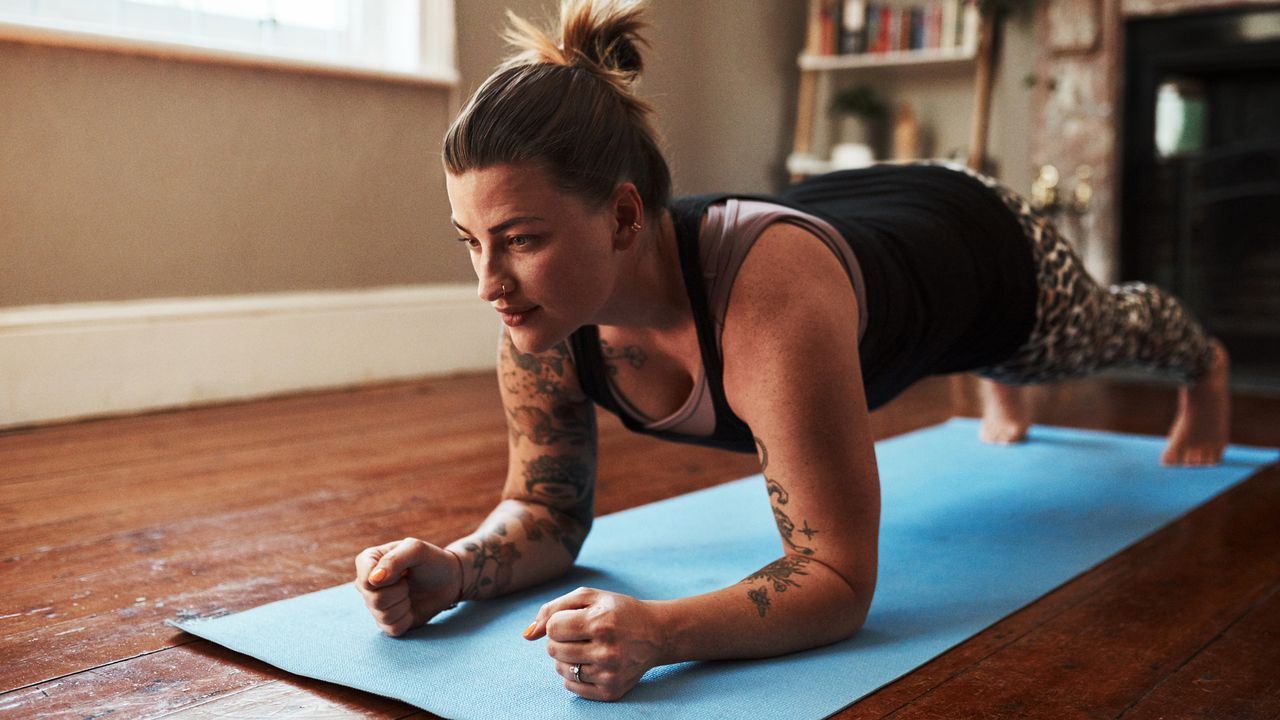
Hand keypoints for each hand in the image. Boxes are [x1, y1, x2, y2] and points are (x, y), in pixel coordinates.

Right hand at [353, 537, 462, 635]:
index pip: (364, 580)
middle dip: (400, 591)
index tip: (403, 571)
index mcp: (367, 561)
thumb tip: (373, 579)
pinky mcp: (387, 622)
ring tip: (410, 592)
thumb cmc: (431, 560)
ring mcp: (375, 605)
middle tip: (409, 581)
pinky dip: (407, 619)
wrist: (449, 580)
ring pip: (382, 616)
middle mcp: (367, 584)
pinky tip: (411, 607)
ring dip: (404, 604)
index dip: (387, 579)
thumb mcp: (417, 550)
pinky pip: (392, 629)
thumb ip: (394, 559)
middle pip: (374, 599)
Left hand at [523, 587, 669, 700]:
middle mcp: (606, 651)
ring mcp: (609, 674)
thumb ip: (553, 608)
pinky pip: (571, 687)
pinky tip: (590, 663)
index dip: (558, 623)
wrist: (656, 634)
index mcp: (600, 622)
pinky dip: (573, 675)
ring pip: (560, 670)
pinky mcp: (611, 691)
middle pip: (553, 650)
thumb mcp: (589, 597)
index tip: (573, 620)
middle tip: (580, 634)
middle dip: (560, 640)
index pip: (553, 628)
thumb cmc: (618, 611)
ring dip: (566, 658)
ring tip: (585, 648)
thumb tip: (527, 635)